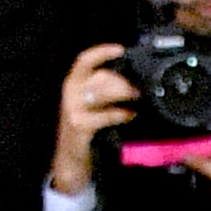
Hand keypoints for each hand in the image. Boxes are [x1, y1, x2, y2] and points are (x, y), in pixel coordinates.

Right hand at [49, 44, 134, 194]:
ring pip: (101, 92)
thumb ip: (105, 93)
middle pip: (99, 76)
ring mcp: (73, 109)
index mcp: (73, 84)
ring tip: (138, 97)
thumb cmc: (86, 131)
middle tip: (140, 86)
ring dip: (123, 93)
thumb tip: (132, 83)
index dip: (101, 53)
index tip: (120, 49)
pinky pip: (104, 115)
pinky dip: (120, 114)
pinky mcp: (79, 125)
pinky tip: (131, 115)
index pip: (84, 61)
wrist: (71, 161)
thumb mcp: (93, 107)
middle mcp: (70, 93)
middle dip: (122, 79)